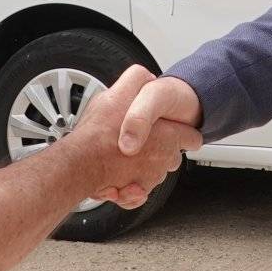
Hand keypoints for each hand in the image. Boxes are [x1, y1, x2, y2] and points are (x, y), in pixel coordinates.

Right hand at [62, 67, 198, 207]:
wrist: (80, 165)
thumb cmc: (101, 132)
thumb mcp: (120, 92)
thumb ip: (136, 80)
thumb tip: (144, 75)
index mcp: (169, 136)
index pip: (192, 138)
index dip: (182, 132)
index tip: (175, 130)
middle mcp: (163, 160)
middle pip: (170, 156)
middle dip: (158, 150)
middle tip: (140, 142)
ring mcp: (149, 179)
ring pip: (151, 174)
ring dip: (140, 168)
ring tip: (122, 158)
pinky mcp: (133, 195)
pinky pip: (136, 193)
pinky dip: (128, 189)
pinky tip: (116, 178)